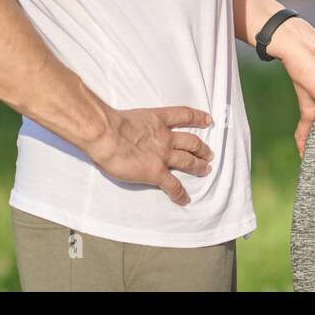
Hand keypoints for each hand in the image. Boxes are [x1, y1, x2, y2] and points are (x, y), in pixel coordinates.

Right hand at [87, 106, 214, 205]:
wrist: (106, 135)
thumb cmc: (109, 124)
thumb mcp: (129, 117)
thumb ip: (135, 125)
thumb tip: (125, 130)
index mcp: (158, 119)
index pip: (184, 115)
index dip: (198, 118)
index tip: (208, 120)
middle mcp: (165, 137)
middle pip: (191, 142)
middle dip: (202, 149)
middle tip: (209, 154)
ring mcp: (163, 155)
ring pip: (188, 161)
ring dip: (199, 166)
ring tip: (206, 170)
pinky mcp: (156, 173)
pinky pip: (173, 185)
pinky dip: (180, 193)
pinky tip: (185, 199)